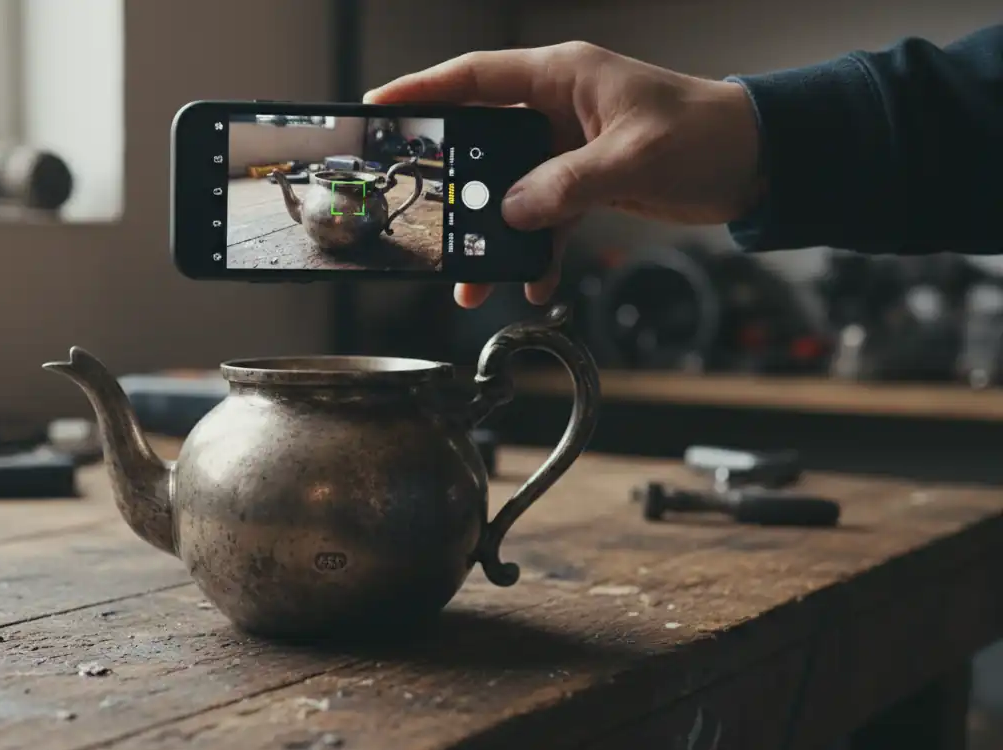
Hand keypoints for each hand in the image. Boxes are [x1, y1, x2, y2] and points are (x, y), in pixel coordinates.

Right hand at [365, 42, 763, 307]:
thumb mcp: (632, 157)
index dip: (423, 90)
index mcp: (563, 77)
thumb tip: (512, 214)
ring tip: (475, 280)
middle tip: (426, 221)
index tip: (379, 109)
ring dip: (495, 237)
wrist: (759, 164)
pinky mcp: (585, 181)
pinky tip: (536, 283)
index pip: (475, 76)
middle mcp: (557, 107)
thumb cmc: (708, 135)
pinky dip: (538, 253)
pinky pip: (544, 217)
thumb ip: (566, 185)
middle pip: (483, 143)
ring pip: (510, 191)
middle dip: (456, 190)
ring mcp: (568, 146)